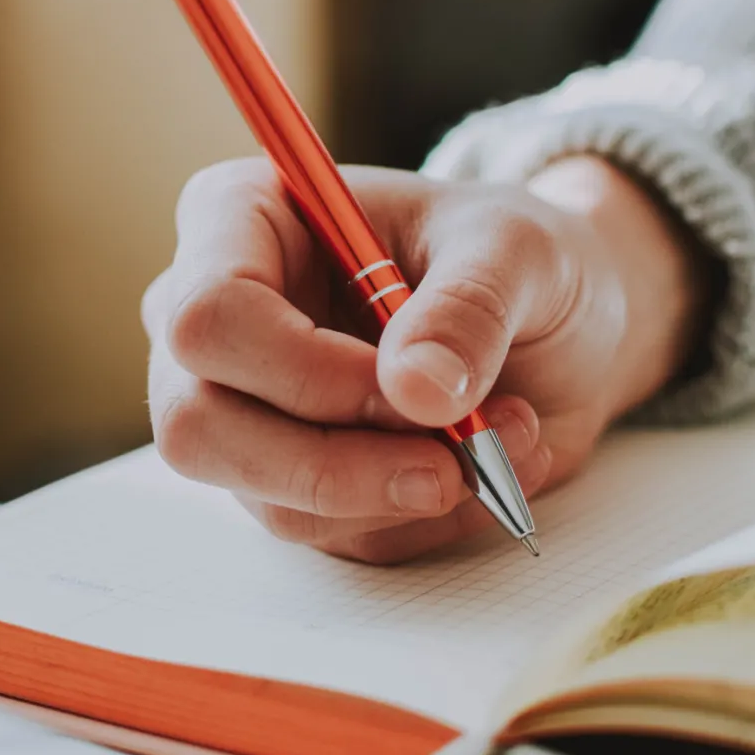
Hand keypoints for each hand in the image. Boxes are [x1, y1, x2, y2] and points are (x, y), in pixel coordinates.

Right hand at [142, 155, 711, 562]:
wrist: (555, 322)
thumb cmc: (514, 257)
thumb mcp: (520, 250)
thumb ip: (469, 307)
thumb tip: (417, 390)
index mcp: (240, 220)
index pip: (207, 316)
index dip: (301, 370)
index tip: (411, 387)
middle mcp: (215, 322)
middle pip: (199, 426)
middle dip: (337, 463)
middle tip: (453, 460)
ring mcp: (240, 411)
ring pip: (269, 498)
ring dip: (402, 490)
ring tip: (506, 435)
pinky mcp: (287, 482)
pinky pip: (333, 534)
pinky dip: (423, 516)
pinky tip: (487, 463)